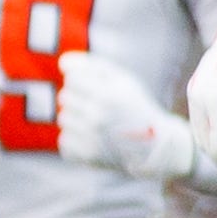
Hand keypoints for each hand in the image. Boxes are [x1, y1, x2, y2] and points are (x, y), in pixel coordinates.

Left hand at [55, 50, 216, 185]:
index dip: (83, 81)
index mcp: (107, 95)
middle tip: (100, 106)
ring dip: (77, 119)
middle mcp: (97, 117)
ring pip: (63, 118)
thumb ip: (92, 66)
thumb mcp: (122, 80)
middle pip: (64, 97)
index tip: (96, 88)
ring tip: (98, 123)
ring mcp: (91, 138)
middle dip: (80, 99)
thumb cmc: (134, 106)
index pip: (72, 78)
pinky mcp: (87, 155)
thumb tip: (62, 62)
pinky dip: (76, 139)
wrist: (154, 145)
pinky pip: (64, 140)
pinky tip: (94, 138)